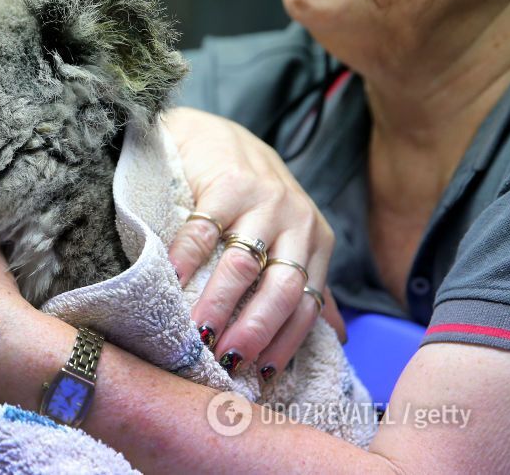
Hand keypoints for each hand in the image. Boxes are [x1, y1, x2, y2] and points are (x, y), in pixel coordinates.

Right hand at [162, 108, 344, 378]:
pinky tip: (170, 284)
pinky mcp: (226, 182)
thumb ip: (311, 283)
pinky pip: (203, 231)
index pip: (305, 304)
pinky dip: (185, 261)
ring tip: (197, 334)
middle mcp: (296, 221)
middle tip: (225, 360)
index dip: (284, 343)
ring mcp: (262, 200)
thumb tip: (339, 337)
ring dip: (218, 305)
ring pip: (241, 265)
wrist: (218, 135)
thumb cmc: (253, 194)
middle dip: (254, 330)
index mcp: (316, 240)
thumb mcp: (291, 235)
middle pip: (278, 289)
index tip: (257, 374)